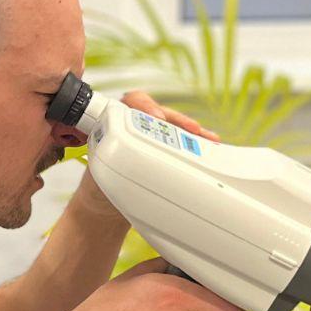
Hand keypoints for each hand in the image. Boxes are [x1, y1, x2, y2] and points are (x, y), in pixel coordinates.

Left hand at [72, 91, 218, 223]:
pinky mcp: (167, 155)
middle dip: (178, 119)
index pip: (132, 102)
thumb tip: (123, 163)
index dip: (145, 106)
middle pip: (161, 114)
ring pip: (176, 129)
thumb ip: (109, 161)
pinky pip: (185, 145)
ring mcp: (154, 140)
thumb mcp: (99, 172)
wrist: (104, 207)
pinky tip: (213, 147)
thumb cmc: (97, 186)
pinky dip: (199, 146)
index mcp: (117, 122)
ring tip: (210, 139)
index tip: (155, 117)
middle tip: (191, 128)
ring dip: (194, 132)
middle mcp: (137, 126)